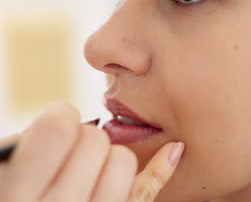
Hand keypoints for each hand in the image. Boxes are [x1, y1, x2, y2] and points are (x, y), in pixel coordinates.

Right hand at [0, 102, 184, 201]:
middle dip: (85, 137)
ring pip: (123, 160)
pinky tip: (174, 149)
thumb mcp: (3, 171)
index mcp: (15, 192)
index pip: (58, 127)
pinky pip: (147, 191)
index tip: (59, 125)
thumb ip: (28, 146)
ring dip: (109, 156)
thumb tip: (66, 117)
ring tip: (89, 169)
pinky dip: (163, 168)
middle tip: (72, 151)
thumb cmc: (13, 192)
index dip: (60, 118)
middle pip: (95, 140)